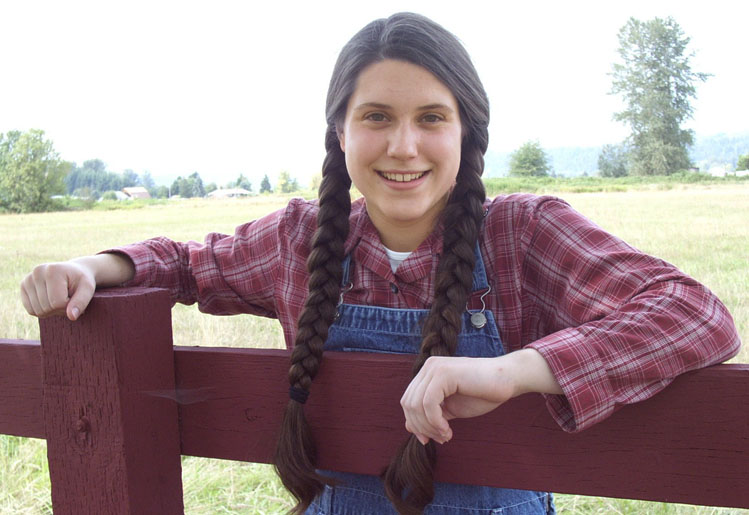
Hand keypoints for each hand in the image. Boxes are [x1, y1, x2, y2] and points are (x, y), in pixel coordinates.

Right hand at [20, 261, 95, 320]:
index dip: (69, 306)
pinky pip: (31, 310)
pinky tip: (51, 300)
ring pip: (38, 311)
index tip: (75, 297)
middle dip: (61, 309)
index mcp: (53, 271)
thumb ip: (81, 302)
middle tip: (69, 299)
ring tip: (61, 299)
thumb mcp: (87, 289)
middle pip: (47, 308)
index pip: (58, 303)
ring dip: (52, 311)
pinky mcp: (23, 286)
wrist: (74, 271)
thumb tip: (72, 316)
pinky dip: (43, 311)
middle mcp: (37, 272)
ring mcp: (28, 279)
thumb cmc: (82, 281)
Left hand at [400, 350, 561, 444]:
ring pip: (416, 405)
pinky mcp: (444, 373)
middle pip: (408, 403)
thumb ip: (430, 414)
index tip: (428, 439)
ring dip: (429, 427)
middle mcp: (428, 367)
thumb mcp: (450, 408)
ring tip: (446, 436)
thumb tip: (409, 426)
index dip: (414, 423)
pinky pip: (428, 403)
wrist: (508, 380)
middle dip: (421, 427)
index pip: (408, 401)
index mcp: (427, 374)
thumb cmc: (482, 393)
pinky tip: (448, 430)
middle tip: (440, 439)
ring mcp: (435, 368)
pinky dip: (435, 422)